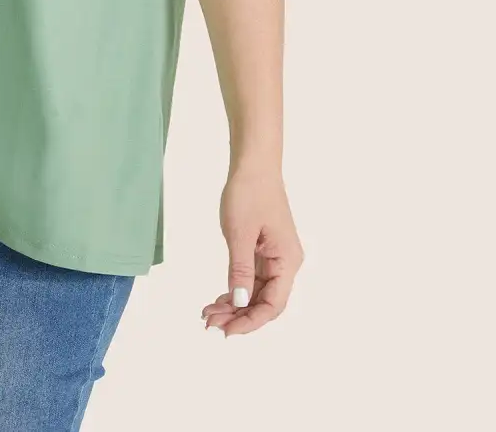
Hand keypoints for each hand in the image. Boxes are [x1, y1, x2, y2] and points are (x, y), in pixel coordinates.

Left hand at [201, 165, 303, 336]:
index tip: (227, 331)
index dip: (251, 322)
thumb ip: (240, 270)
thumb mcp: (240, 233)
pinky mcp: (263, 250)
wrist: (253, 164)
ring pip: (256, 292)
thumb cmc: (249, 193)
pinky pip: (251, 278)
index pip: (273, 305)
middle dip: (238, 316)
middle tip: (209, 323)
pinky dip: (235, 289)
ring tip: (208, 314)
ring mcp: (274, 257)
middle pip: (264, 302)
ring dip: (234, 305)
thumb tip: (240, 303)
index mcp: (287, 261)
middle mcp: (285, 263)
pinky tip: (218, 299)